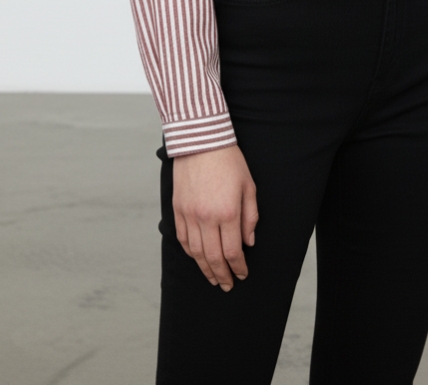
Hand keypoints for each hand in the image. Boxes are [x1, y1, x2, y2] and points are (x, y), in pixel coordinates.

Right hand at [172, 144, 257, 289]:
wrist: (201, 141)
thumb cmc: (229, 161)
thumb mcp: (249, 186)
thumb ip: (250, 217)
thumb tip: (249, 242)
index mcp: (228, 213)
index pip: (233, 251)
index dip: (238, 267)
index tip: (242, 274)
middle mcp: (207, 218)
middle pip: (213, 257)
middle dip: (221, 275)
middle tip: (227, 285)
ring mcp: (189, 215)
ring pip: (196, 252)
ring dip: (205, 269)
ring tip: (212, 278)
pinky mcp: (178, 209)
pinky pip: (183, 239)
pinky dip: (190, 253)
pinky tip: (197, 259)